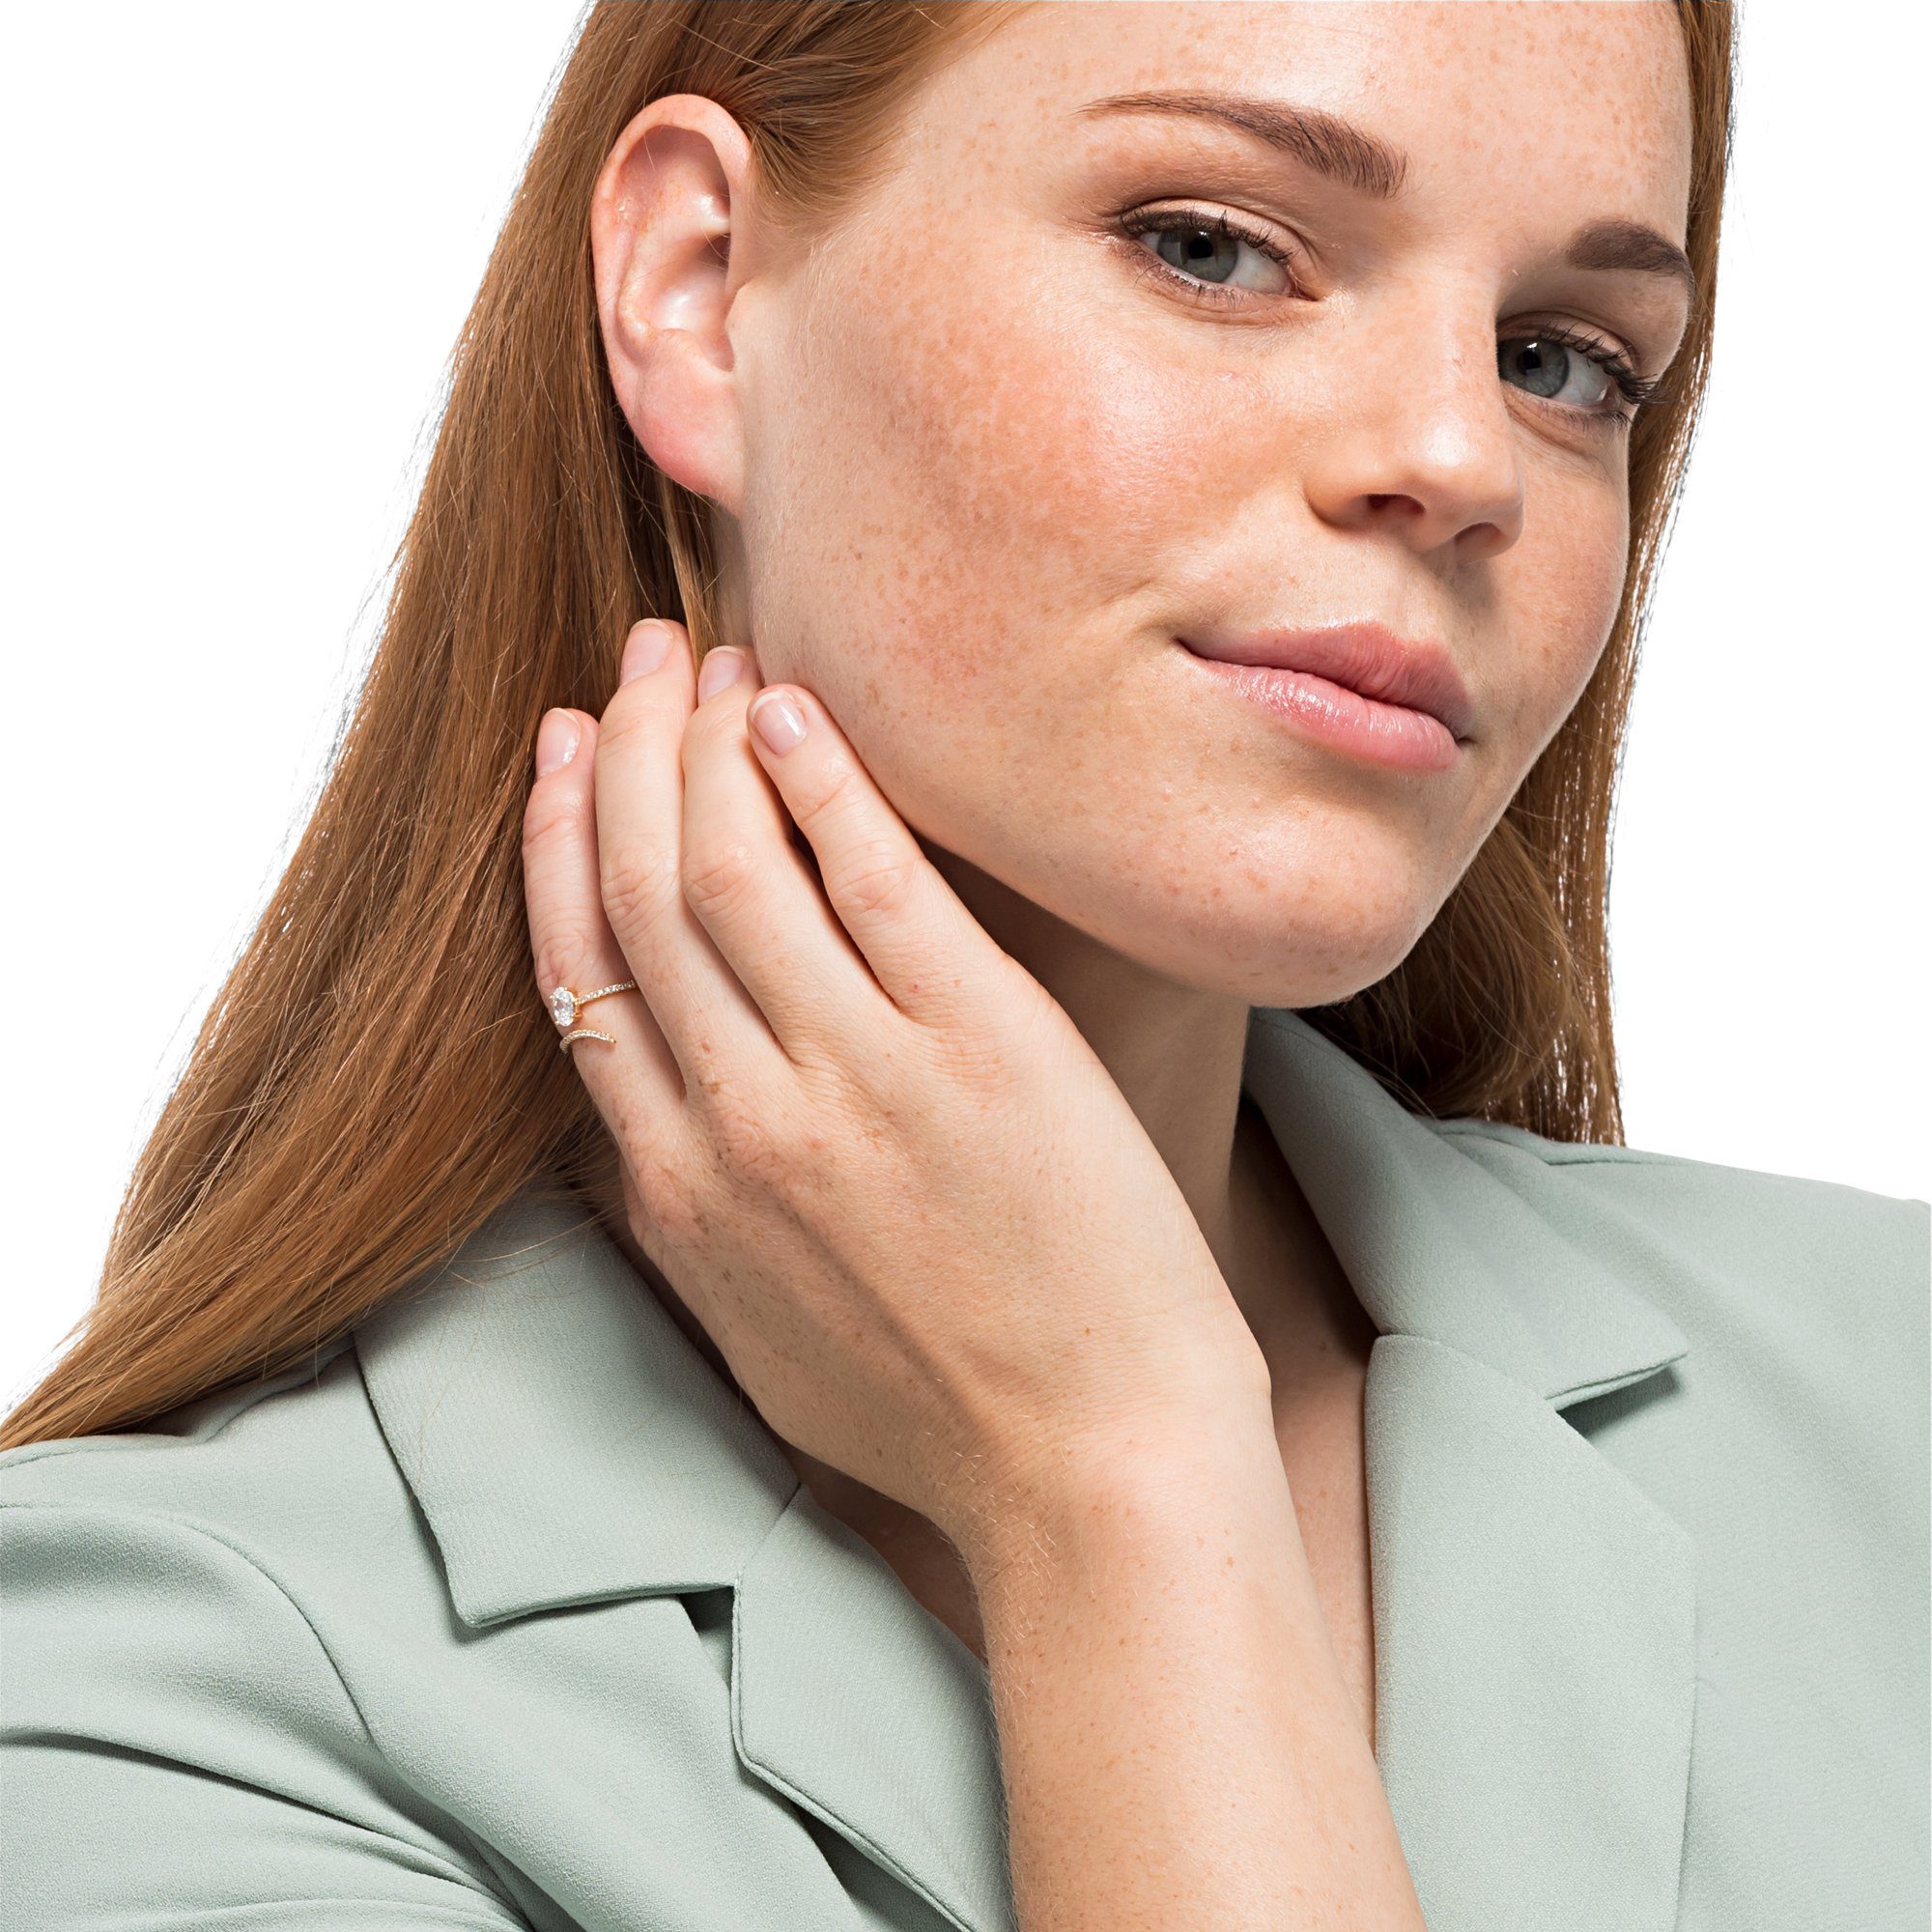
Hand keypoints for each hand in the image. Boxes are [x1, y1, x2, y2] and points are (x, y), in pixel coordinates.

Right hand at [520, 618, 1270, 1560]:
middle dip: (617, 755)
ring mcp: (859, 1077)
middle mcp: (744, 1120)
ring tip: (708, 657)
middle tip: (629, 664)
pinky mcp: (980, 1044)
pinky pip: (871, 876)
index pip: (578, 972)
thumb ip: (682, 1226)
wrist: (1091, 1465)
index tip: (558, 759)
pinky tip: (796, 707)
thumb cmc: (937, 1413)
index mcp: (680, 1190)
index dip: (555, 843)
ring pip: (728, 865)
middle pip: (639, 891)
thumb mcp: (755, 1339)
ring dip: (701, 741)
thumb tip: (634, 1132)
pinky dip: (819, 779)